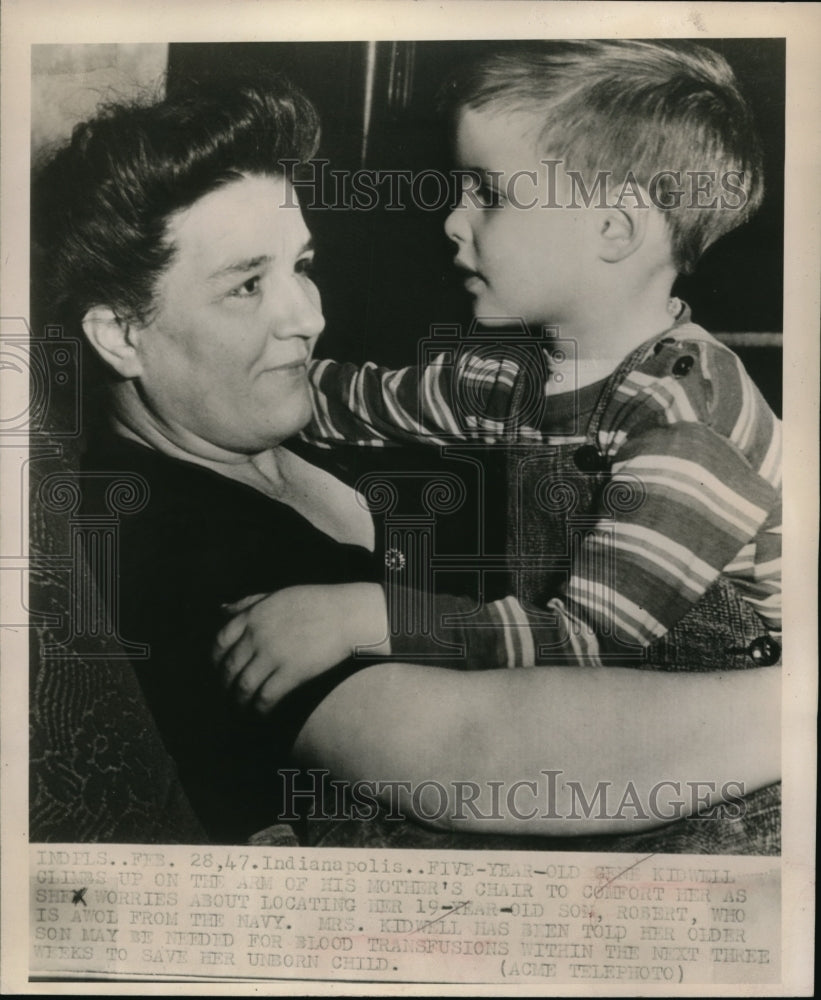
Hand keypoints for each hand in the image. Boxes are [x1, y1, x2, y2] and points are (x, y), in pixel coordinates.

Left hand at [212, 583, 388, 713]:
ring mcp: (273, 655)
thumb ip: (248, 602)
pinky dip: (259, 709)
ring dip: (239, 701)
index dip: (215, 660)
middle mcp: (258, 635)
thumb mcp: (278, 595)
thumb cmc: (316, 602)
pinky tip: (261, 713)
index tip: (219, 669)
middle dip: (225, 685)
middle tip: (228, 694)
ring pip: (243, 686)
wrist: (347, 614)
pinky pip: (266, 697)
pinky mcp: (291, 672)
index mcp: (253, 615)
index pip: (219, 642)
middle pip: (228, 668)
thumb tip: (221, 608)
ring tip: (242, 708)